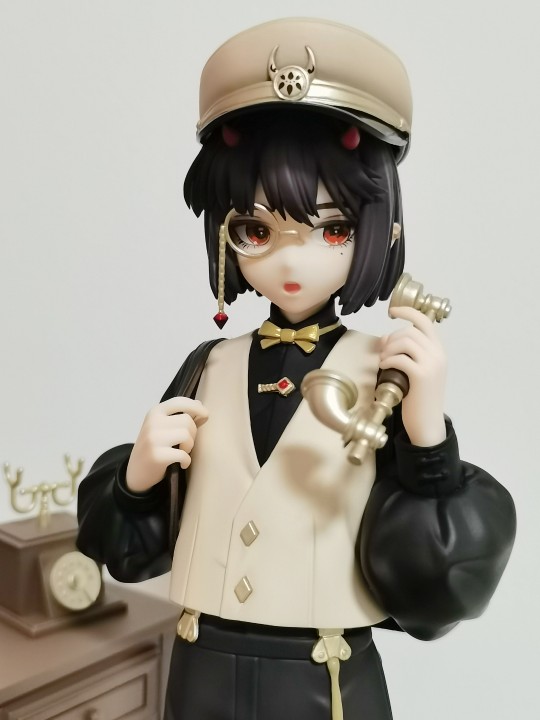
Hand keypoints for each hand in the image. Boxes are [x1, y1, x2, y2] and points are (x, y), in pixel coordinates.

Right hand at [126, 397, 208, 492]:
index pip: (180, 401)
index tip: (205, 415)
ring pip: (186, 435)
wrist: (135, 472)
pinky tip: (181, 463)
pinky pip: (183, 454)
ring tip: (182, 452)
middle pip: (187, 420)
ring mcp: (153, 439)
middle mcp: (153, 422)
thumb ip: (180, 416)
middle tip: (185, 444)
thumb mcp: (162, 427)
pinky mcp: (156, 455)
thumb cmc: (154, 447)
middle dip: (193, 433)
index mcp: (155, 412)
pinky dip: (186, 461)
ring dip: (189, 446)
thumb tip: (201, 405)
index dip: (197, 407)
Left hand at [379, 306, 446, 446]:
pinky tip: (384, 367)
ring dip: (388, 349)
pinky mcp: (422, 375)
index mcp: (439, 351)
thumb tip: (385, 338)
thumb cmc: (419, 397)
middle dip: (391, 338)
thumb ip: (407, 353)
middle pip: (409, 332)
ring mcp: (432, 364)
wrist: (427, 422)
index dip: (408, 312)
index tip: (393, 311)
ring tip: (383, 361)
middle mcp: (438, 354)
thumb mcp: (417, 371)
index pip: (425, 321)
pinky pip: (400, 358)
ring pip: (404, 342)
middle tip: (383, 352)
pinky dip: (388, 360)